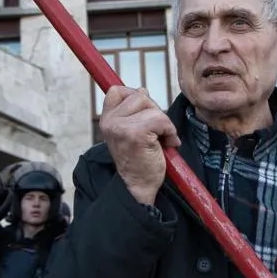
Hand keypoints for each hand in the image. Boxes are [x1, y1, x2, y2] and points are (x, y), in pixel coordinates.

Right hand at [99, 85, 180, 205]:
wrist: (138, 186)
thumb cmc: (139, 160)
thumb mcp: (128, 132)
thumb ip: (132, 112)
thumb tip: (143, 91)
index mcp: (106, 119)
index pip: (117, 90)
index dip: (136, 97)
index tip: (145, 114)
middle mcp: (110, 121)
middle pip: (140, 95)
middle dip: (154, 111)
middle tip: (156, 132)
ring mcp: (121, 127)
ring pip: (152, 107)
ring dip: (163, 122)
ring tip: (160, 139)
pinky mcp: (135, 133)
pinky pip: (161, 119)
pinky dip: (169, 131)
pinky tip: (167, 144)